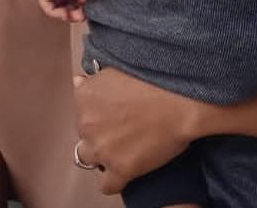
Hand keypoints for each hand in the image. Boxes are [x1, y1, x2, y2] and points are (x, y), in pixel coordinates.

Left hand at [38, 0, 103, 21]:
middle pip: (64, 4)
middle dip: (73, 14)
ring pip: (54, 5)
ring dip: (65, 14)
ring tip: (74, 16)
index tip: (87, 12)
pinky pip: (45, 3)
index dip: (80, 8)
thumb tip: (80, 3)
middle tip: (82, 16)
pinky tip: (66, 14)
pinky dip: (54, 12)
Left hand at [73, 70, 196, 194]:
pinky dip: (113, 181)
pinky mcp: (120, 168)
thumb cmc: (152, 82)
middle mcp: (86, 123)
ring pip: (90, 159)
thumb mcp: (115, 72)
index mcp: (83, 96)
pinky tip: (123, 174)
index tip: (112, 116)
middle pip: (85, 135)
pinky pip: (107, 185)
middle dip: (99, 134)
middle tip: (121, 132)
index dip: (97, 116)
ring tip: (122, 151)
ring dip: (102, 156)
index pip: (81, 112)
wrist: (178, 102)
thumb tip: (78, 82)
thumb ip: (93, 81)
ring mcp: (101, 147)